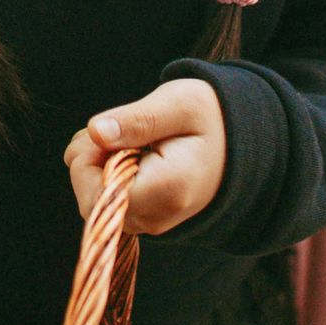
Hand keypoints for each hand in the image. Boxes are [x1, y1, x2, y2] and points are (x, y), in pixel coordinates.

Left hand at [65, 78, 226, 235]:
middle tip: (108, 128)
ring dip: (96, 166)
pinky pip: (112, 202)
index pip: (99, 196)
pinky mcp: (149, 216)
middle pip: (94, 202)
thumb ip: (137, 119)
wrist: (238, 143)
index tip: (100, 133)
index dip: (87, 162)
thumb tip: (95, 132)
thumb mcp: (178, 104)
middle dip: (87, 162)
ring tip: (120, 135)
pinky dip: (107, 174)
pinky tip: (124, 150)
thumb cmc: (210, 117)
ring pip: (99, 203)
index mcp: (168, 190)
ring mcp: (154, 220)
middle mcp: (159, 216)